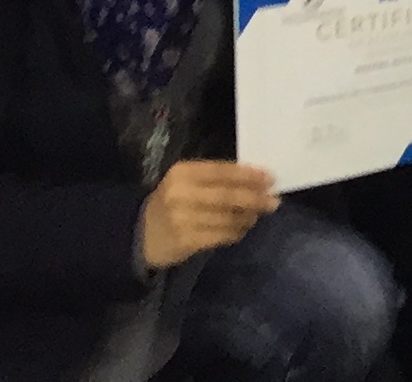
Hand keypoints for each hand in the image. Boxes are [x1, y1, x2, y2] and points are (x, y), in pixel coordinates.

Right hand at [140, 160, 278, 268]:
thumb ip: (214, 179)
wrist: (138, 234)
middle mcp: (181, 194)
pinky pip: (220, 236)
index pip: (222, 171)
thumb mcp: (186, 183)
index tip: (270, 178)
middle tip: (273, 201)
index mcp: (182, 172)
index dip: (248, 175)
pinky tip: (241, 230)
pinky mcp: (186, 241)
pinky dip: (235, 232)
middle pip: (227, 195)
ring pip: (227, 218)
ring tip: (257, 215)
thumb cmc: (170, 203)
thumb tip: (255, 180)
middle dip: (254, 198)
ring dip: (247, 217)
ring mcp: (182, 219)